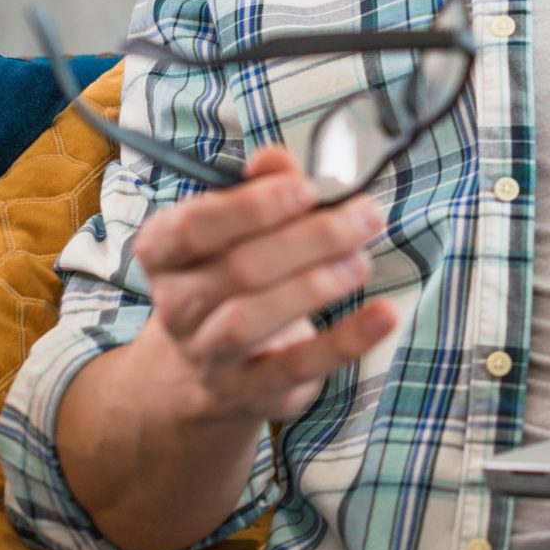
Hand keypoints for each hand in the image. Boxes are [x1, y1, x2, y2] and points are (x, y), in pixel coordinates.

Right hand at [128, 146, 398, 425]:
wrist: (201, 372)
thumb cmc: (232, 276)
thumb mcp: (238, 229)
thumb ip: (262, 189)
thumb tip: (274, 159)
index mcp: (165, 252)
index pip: (193, 226)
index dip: (250, 207)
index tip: (306, 190)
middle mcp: (176, 305)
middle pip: (238, 269)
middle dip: (309, 239)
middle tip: (365, 216)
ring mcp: (207, 354)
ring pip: (251, 320)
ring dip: (313, 286)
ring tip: (362, 261)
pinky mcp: (248, 391)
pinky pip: (295, 366)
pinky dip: (344, 341)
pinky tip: (384, 315)